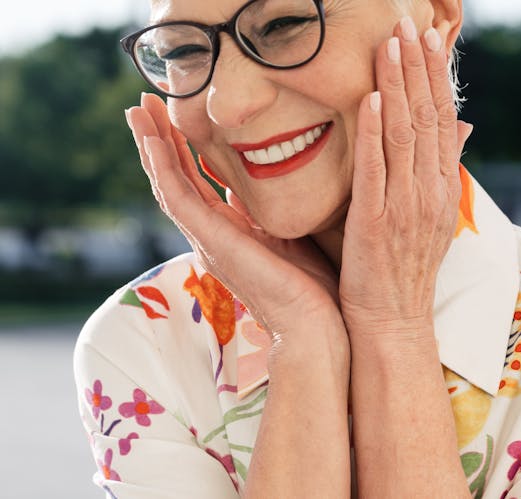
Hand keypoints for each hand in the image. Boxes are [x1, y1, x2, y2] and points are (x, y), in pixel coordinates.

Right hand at [125, 94, 347, 358]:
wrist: (317, 327)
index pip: (200, 182)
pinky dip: (162, 169)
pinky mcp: (212, 243)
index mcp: (234, 231)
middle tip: (145, 103)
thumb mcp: (293, 235)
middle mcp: (215, 234)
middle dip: (161, 140)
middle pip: (177, 179)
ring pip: (169, 185)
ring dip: (152, 147)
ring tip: (137, 110)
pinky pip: (178, 199)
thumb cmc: (314, 288)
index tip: (177, 115)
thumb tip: (271, 184)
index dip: (185, 149)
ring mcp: (209, 239)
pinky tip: (151, 140)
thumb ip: (274, 211)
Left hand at [339, 19, 472, 339]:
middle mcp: (429, 193)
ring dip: (397, 85)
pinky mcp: (374, 221)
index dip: (436, 80)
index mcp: (442, 191)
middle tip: (409, 25)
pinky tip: (369, 98)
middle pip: (427, 119)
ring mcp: (404, 206)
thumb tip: (451, 135)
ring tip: (390, 44)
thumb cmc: (403, 272)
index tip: (429, 43)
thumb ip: (432, 175)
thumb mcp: (429, 221)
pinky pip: (376, 168)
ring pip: (404, 134)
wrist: (393, 323)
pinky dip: (374, 131)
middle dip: (418, 69)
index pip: (442, 124)